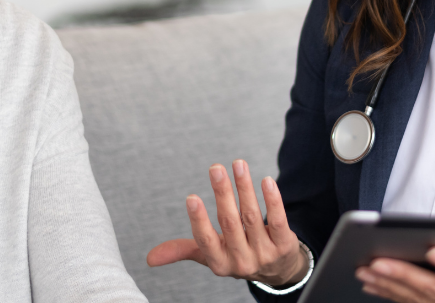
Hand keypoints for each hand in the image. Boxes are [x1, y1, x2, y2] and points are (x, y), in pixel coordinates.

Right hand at [146, 160, 307, 288]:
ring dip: (244, 187)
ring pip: (252, 216)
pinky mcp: (285, 245)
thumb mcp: (210, 256)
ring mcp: (265, 253)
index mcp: (219, 262)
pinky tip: (266, 181)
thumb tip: (149, 258)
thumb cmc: (237, 255)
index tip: (191, 198)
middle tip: (215, 168)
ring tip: (238, 164)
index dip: (199, 220)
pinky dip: (272, 200)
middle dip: (222, 193)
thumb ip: (182, 250)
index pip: (206, 241)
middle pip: (230, 222)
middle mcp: (242, 260)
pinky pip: (278, 220)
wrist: (277, 270)